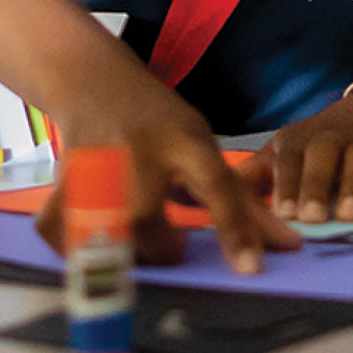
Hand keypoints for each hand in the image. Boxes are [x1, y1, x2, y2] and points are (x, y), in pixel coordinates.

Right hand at [33, 68, 300, 272]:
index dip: (235, 231)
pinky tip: (94, 235)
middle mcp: (139, 156)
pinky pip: (66, 240)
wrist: (92, 83)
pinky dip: (78, 247)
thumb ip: (241, 202)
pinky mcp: (62, 185)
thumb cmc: (159, 124)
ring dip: (127, 250)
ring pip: (108, 238)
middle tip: (169, 239)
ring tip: (135, 234)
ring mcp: (95, 170)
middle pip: (151, 226)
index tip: (251, 270)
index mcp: (185, 143)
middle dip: (164, 247)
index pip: (218, 188)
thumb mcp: (202, 147)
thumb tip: (290, 247)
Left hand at [251, 86, 352, 223]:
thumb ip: (257, 175)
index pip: (289, 159)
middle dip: (315, 185)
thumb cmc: (327, 138)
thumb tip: (213, 199)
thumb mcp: (291, 148)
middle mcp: (334, 139)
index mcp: (301, 141)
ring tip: (349, 215)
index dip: (286, 183)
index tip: (282, 211)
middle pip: (322, 157)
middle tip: (311, 217)